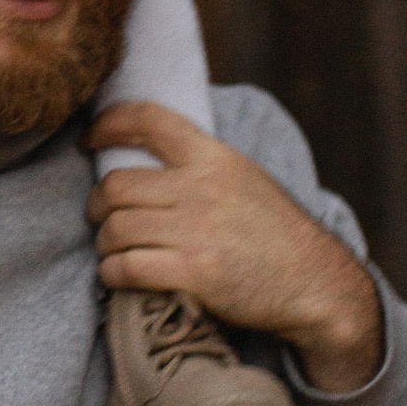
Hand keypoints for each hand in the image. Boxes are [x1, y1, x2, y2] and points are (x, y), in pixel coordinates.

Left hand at [86, 103, 384, 393]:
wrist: (317, 284)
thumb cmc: (278, 236)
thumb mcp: (247, 180)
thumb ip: (203, 167)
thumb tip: (150, 159)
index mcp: (215, 158)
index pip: (149, 121)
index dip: (109, 125)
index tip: (88, 140)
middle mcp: (202, 188)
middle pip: (116, 185)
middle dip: (98, 205)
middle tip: (101, 219)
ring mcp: (197, 230)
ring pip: (116, 229)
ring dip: (105, 244)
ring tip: (113, 253)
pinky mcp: (195, 272)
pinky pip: (127, 267)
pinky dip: (112, 273)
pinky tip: (117, 276)